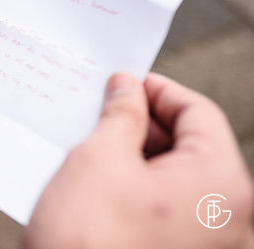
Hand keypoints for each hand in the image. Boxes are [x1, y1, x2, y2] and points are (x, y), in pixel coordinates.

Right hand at [25, 72, 253, 248]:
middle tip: (102, 114)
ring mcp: (211, 246)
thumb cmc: (85, 239)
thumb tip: (127, 87)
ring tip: (96, 148)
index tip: (123, 83)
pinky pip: (172, 212)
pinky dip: (142, 190)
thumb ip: (121, 113)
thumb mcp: (99, 157)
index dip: (158, 90)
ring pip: (180, 181)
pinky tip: (102, 183)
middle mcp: (231, 220)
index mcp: (222, 186)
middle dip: (146, 126)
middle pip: (194, 148)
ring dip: (140, 158)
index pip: (199, 113)